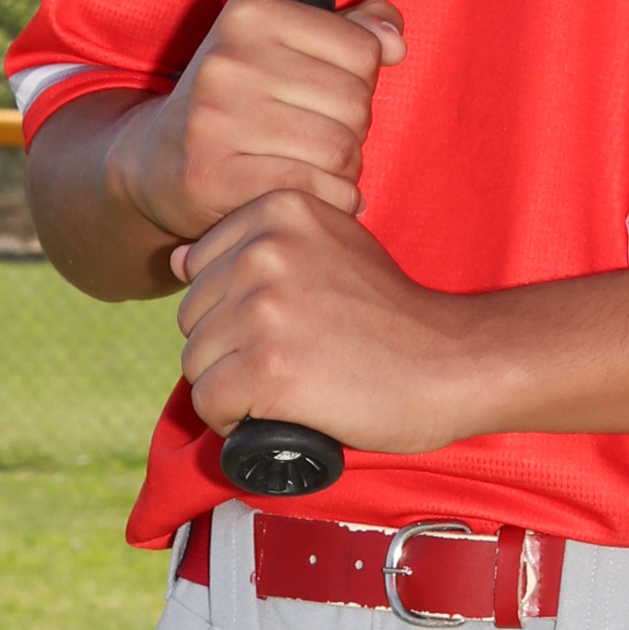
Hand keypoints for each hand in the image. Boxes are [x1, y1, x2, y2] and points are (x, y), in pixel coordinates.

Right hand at [104, 0, 404, 249]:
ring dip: (346, 170)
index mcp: (249, 15)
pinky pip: (314, 190)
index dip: (363, 81)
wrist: (155, 162)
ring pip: (340, 149)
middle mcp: (228, 60)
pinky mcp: (213, 176)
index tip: (331, 96)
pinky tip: (318, 196)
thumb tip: (394, 42)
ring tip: (323, 169)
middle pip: (355, 102)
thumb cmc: (240, 100)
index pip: (361, 49)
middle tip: (326, 140)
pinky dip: (333, 200)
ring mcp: (216, 119)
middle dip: (355, 130)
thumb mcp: (285, 48)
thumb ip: (350, 33)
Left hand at [171, 186, 477, 453]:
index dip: (236, 307)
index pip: (200, 267)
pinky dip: (234, 420)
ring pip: (196, 362)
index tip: (290, 321)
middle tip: (294, 356)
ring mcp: (264, 307)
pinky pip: (209, 403)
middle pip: (193, 316)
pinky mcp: (266, 366)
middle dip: (229, 346)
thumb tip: (177, 258)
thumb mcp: (331, 246)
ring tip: (291, 383)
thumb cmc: (390, 314)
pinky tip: (279, 411)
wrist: (451, 361)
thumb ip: (261, 244)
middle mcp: (265, 249)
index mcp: (280, 209)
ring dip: (232, 385)